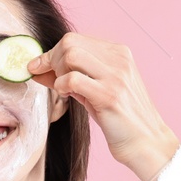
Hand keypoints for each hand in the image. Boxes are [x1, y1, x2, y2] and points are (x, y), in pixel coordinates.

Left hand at [26, 33, 179, 180]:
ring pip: (71, 55)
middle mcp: (119, 59)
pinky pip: (73, 79)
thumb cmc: (117, 117)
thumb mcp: (93, 89)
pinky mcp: (109, 95)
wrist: (145, 141)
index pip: (75, 39)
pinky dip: (62, 86)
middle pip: (70, 43)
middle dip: (52, 61)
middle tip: (53, 81)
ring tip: (64, 89)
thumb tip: (35, 67)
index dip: (51, 53)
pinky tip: (68, 96)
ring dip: (58, 72)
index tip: (39, 67)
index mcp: (119, 52)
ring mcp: (115, 76)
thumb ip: (69, 74)